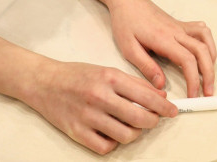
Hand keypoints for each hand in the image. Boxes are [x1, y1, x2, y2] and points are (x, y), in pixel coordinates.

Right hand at [29, 59, 175, 153]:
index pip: (147, 96)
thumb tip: (159, 96)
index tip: (172, 111)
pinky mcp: (77, 132)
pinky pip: (106, 147)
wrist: (44, 82)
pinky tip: (113, 132)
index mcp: (110, 78)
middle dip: (153, 122)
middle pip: (140, 118)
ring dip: (135, 133)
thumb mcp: (107, 70)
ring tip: (133, 126)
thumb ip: (134, 83)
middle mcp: (100, 97)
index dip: (164, 107)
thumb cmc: (77, 75)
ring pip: (126, 135)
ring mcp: (88, 116)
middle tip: (155, 120)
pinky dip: (114, 143)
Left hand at [107, 0, 216, 98]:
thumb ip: (146, 66)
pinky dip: (208, 42)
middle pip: (202, 51)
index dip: (193, 80)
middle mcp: (176, 31)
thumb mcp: (128, 48)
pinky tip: (205, 53)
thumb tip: (161, 85)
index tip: (193, 96)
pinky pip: (201, 30)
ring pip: (205, 39)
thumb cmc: (125, 22)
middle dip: (208, 74)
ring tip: (209, 75)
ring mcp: (180, 26)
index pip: (187, 60)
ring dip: (211, 58)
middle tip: (208, 93)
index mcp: (163, 39)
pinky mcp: (180, 23)